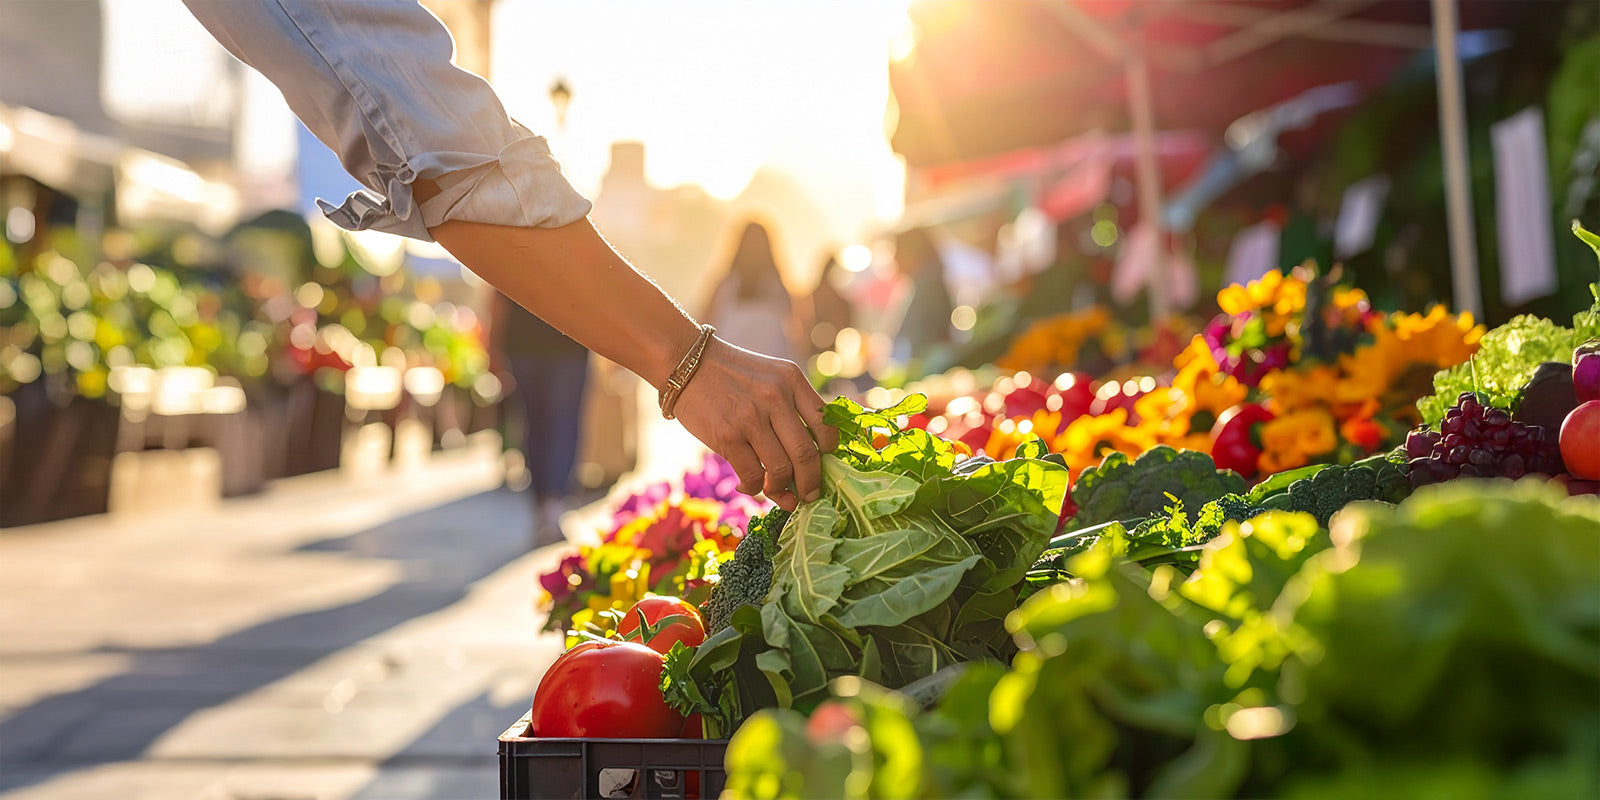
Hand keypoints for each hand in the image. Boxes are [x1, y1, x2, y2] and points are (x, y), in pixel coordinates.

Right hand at [671, 337, 837, 509]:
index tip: (825, 465)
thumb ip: (793, 405)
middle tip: (809, 495)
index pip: (826, 424)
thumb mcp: (770, 376)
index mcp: (792, 380)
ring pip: (781, 470)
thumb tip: (811, 455)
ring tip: (779, 493)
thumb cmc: (731, 376)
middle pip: (807, 454)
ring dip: (783, 491)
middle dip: (811, 483)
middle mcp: (775, 397)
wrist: (686, 363)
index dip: (830, 453)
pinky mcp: (727, 436)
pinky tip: (750, 485)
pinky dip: (755, 488)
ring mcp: (751, 418)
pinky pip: (752, 475)